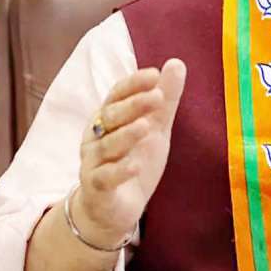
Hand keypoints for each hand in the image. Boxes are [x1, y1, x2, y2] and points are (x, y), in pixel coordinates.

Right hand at [72, 59, 186, 246]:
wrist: (113, 208)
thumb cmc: (132, 158)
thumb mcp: (155, 127)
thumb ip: (165, 99)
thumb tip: (176, 62)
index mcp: (109, 117)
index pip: (117, 94)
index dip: (134, 83)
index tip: (154, 74)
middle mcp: (97, 136)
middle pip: (111, 116)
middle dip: (133, 105)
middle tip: (157, 96)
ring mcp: (94, 163)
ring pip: (107, 146)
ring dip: (126, 135)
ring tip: (146, 126)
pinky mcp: (96, 189)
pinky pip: (105, 178)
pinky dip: (119, 171)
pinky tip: (135, 165)